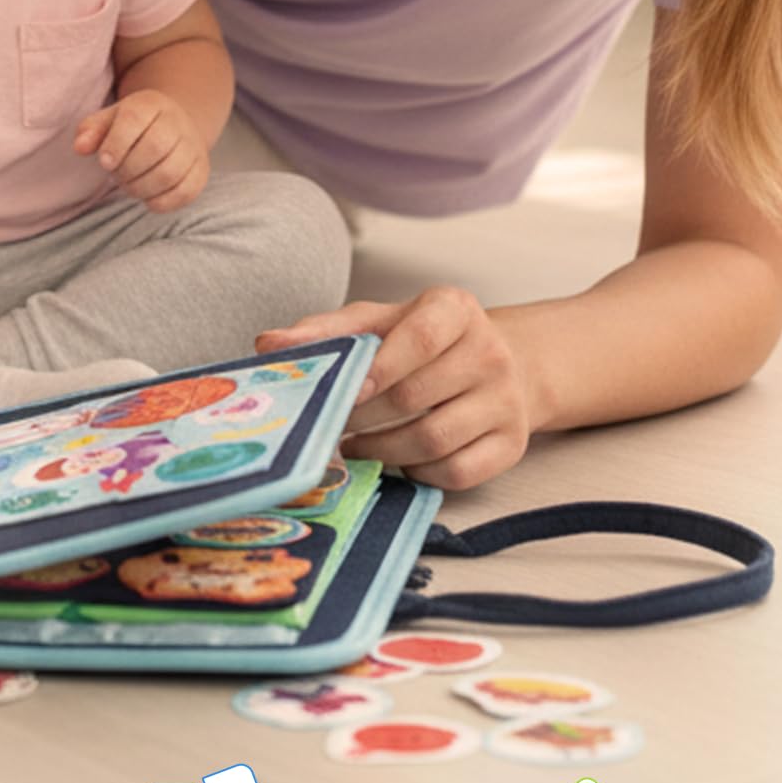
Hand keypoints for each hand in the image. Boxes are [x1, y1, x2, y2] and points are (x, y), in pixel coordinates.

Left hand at [73, 90, 208, 211]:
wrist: (174, 126)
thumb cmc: (133, 126)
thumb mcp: (110, 120)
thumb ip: (91, 130)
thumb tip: (80, 147)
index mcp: (151, 104)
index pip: (135, 120)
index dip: (116, 144)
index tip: (104, 162)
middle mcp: (177, 123)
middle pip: (154, 149)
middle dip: (127, 170)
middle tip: (116, 174)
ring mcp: (193, 148)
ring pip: (169, 173)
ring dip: (141, 187)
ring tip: (129, 184)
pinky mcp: (201, 172)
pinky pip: (184, 192)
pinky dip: (160, 201)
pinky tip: (147, 196)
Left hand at [255, 287, 534, 490]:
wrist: (495, 364)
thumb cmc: (419, 342)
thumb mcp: (378, 321)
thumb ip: (326, 331)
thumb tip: (268, 344)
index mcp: (455, 309)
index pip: (419, 337)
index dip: (379, 367)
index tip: (345, 390)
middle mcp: (490, 352)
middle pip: (417, 396)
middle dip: (364, 417)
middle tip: (330, 426)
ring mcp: (506, 401)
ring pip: (434, 440)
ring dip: (382, 451)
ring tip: (353, 446)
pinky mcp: (513, 444)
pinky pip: (458, 472)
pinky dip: (419, 473)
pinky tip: (397, 461)